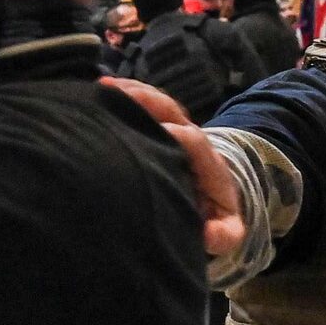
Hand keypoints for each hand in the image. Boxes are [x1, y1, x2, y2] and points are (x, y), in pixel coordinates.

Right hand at [101, 76, 246, 261]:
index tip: (153, 134)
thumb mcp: (225, 231)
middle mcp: (191, 139)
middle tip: (118, 95)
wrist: (216, 200)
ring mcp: (175, 128)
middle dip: (148, 101)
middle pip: (173, 111)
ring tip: (104, 88)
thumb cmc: (214, 217)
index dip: (174, 135)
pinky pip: (144, 104)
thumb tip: (208, 236)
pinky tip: (100, 91)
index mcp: (208, 163)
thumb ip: (224, 235)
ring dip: (132, 93)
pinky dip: (124, 95)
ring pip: (156, 103)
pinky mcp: (160, 127)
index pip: (193, 141)